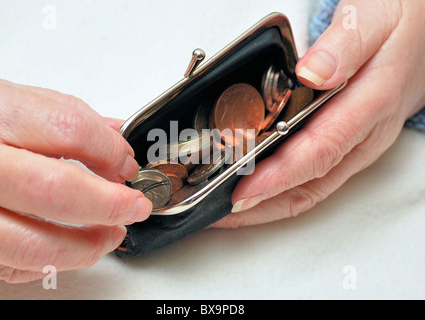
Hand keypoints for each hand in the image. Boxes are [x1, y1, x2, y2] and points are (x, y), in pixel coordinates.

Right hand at [0, 71, 151, 281]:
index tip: (127, 165)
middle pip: (56, 193)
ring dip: (86, 247)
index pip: (71, 130)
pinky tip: (66, 248)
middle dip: (110, 205)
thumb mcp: (11, 98)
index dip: (111, 151)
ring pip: (32, 247)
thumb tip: (117, 137)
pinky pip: (7, 268)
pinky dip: (49, 264)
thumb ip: (66, 116)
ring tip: (110, 235)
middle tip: (135, 207)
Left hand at [213, 0, 424, 227]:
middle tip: (219, 213)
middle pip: (309, 184)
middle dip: (262, 205)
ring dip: (268, 205)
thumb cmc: (401, 23)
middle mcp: (363, 136)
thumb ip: (344, 45)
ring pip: (309, 188)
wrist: (422, 32)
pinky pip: (312, 177)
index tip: (242, 192)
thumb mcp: (374, 19)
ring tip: (226, 208)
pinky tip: (255, 188)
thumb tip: (314, 73)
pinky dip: (280, 189)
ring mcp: (355, 145)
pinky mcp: (346, 145)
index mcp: (371, 105)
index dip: (277, 177)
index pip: (318, 152)